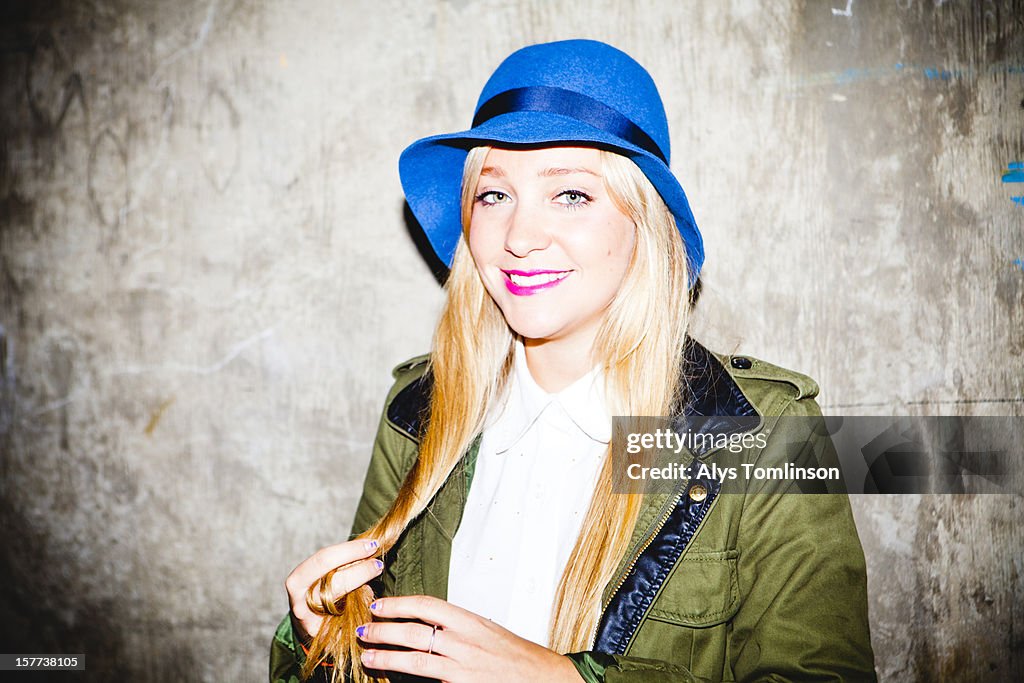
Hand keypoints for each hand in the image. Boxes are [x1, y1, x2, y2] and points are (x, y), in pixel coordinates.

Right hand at [284, 539, 383, 641]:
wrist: (310, 622)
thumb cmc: (321, 589)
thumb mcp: (324, 573)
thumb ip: (342, 562)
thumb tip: (370, 547)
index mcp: (297, 581)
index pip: (324, 560)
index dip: (350, 550)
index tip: (372, 545)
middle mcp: (300, 604)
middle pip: (334, 584)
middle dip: (361, 571)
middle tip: (378, 564)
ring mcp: (312, 624)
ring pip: (343, 605)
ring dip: (365, 590)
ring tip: (376, 579)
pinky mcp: (325, 639)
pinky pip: (350, 624)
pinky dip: (363, 611)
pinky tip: (371, 603)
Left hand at [356, 595, 580, 682]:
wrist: (542, 678)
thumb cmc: (515, 655)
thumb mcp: (486, 630)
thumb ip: (457, 627)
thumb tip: (425, 623)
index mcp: (470, 620)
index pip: (428, 605)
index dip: (400, 604)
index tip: (380, 605)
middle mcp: (464, 641)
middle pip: (415, 631)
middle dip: (384, 630)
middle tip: (363, 630)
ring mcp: (462, 667)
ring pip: (416, 659)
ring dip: (387, 656)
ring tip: (368, 655)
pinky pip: (429, 680)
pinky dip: (408, 676)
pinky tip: (393, 677)